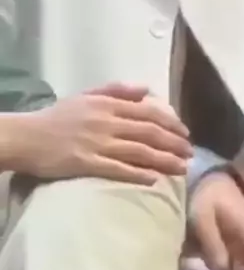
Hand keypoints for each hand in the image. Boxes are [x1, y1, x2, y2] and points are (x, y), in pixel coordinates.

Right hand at [14, 83, 192, 183]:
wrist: (27, 137)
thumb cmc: (57, 118)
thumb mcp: (86, 96)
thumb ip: (116, 91)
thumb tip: (146, 90)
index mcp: (107, 105)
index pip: (147, 113)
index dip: (170, 124)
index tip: (185, 134)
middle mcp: (106, 122)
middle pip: (148, 132)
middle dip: (174, 144)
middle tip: (191, 154)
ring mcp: (97, 143)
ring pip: (138, 151)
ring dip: (164, 160)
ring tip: (182, 168)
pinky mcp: (87, 163)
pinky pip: (117, 169)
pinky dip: (137, 174)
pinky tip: (154, 180)